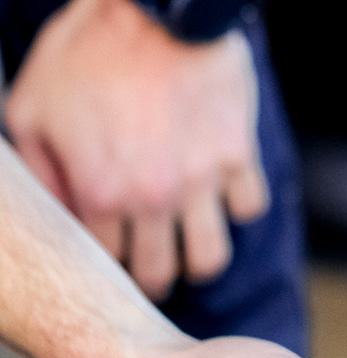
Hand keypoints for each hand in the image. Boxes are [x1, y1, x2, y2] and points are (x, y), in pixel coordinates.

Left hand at [6, 0, 266, 299]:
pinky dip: (236, 206)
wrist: (156, 9)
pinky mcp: (238, 157)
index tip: (110, 251)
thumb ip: (41, 169)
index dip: (106, 260)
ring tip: (191, 247)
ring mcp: (202, 182)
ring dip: (199, 258)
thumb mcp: (32, 106)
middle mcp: (155, 199)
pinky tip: (220, 191)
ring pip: (212, 258)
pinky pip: (248, 207)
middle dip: (152, 277)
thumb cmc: (88, 52)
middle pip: (161, 275)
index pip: (106, 262)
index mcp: (102, 194)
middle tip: (150, 264)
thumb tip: (59, 208)